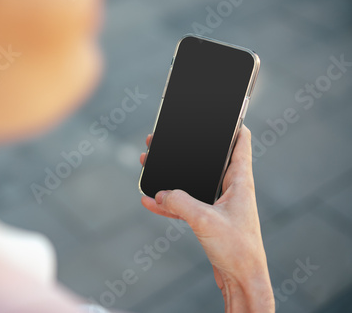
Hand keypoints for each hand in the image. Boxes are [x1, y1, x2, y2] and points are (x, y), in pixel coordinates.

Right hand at [140, 125, 274, 312]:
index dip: (232, 125)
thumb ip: (180, 203)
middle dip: (186, 150)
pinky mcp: (209, 219)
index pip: (241, 142)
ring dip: (172, 175)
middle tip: (164, 140)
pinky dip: (169, 202)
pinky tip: (150, 201)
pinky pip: (185, 204)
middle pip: (208, 159)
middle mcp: (230, 188)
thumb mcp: (205, 220)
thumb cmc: (237, 249)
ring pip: (192, 181)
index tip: (218, 114)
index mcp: (239, 181)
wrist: (242, 279)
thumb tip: (160, 193)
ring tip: (150, 165)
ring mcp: (219, 203)